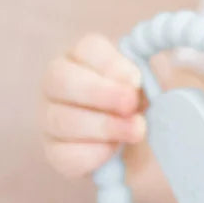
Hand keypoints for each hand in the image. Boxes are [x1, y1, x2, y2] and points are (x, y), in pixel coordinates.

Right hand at [41, 33, 147, 178]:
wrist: (147, 140)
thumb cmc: (147, 98)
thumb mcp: (153, 79)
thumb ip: (151, 71)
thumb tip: (150, 71)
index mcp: (84, 55)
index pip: (86, 47)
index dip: (111, 63)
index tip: (137, 79)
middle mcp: (58, 83)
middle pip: (59, 79)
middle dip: (100, 93)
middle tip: (131, 104)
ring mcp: (51, 118)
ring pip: (60, 119)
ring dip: (104, 126)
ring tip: (137, 130)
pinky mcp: (55, 152)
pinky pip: (64, 155)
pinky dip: (93, 153)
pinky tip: (115, 151)